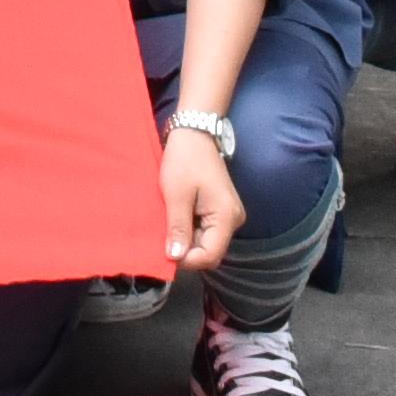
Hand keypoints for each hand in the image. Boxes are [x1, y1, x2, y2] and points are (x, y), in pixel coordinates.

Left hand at [158, 127, 248, 273]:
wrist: (195, 134)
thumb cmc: (185, 161)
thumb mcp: (176, 195)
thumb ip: (178, 228)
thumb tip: (175, 258)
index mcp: (226, 217)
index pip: (210, 256)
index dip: (187, 260)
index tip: (165, 252)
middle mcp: (233, 221)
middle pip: (209, 251)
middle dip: (186, 251)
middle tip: (162, 240)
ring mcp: (228, 216)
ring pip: (206, 242)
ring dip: (186, 241)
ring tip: (167, 228)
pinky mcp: (220, 211)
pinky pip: (205, 231)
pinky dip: (189, 230)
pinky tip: (175, 221)